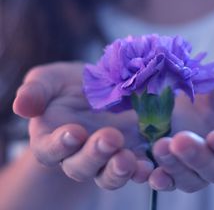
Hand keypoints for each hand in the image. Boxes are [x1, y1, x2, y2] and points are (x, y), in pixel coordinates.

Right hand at [13, 62, 153, 189]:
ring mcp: (107, 157)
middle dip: (95, 156)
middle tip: (110, 138)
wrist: (101, 86)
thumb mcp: (51, 80)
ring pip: (108, 174)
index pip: (50, 149)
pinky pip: (136, 168)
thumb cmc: (70, 85)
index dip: (60, 144)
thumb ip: (36, 91)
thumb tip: (21, 106)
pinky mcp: (131, 153)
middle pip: (82, 166)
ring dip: (118, 170)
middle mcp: (79, 154)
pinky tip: (151, 164)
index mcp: (54, 139)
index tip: (74, 132)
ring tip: (129, 159)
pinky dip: (142, 169)